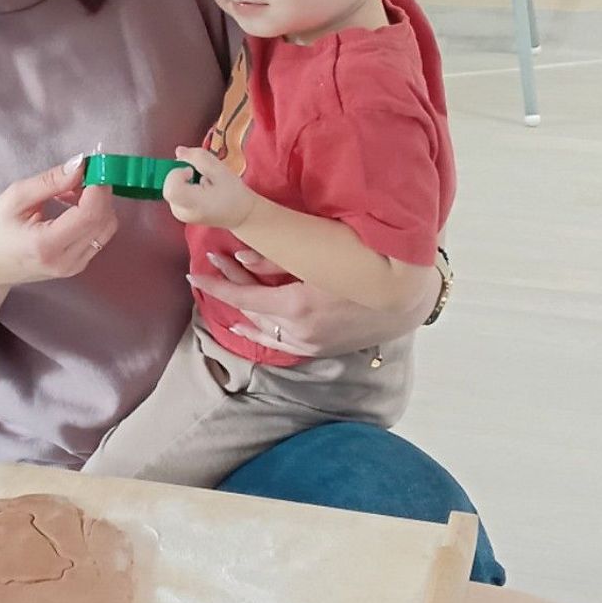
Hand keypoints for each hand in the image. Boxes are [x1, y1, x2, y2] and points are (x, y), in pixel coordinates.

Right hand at [0, 157, 117, 302]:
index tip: (92, 166)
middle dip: (100, 192)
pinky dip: (93, 215)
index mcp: (47, 245)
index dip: (98, 186)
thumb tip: (80, 165)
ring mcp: (73, 267)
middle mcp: (66, 261)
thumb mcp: (15, 198)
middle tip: (81, 174)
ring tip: (71, 190)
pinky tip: (72, 206)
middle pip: (105, 221)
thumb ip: (50, 181)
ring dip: (97, 203)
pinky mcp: (77, 266)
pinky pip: (98, 236)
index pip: (90, 214)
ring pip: (106, 228)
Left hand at [164, 146, 253, 229]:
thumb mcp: (221, 171)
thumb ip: (199, 158)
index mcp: (194, 204)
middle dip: (181, 172)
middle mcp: (182, 212)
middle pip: (168, 184)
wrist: (240, 215)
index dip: (177, 174)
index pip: (171, 188)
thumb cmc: (234, 194)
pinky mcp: (179, 211)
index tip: (191, 171)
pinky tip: (199, 188)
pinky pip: (173, 191)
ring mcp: (178, 213)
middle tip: (201, 174)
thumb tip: (179, 151)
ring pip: (170, 185)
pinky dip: (184, 184)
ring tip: (203, 182)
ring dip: (183, 178)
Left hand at [192, 250, 438, 358]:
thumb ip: (278, 260)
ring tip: (223, 292)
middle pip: (251, 312)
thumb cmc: (365, 263)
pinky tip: (246, 324)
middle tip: (212, 266)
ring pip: (263, 330)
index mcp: (298, 306)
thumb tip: (241, 258)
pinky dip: (260, 331)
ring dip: (241, 311)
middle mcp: (300, 331)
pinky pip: (280, 343)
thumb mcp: (320, 253)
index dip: (217, 285)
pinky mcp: (319, 349)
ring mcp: (310, 344)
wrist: (405, 297)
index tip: (196, 273)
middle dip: (228, 288)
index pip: (243, 298)